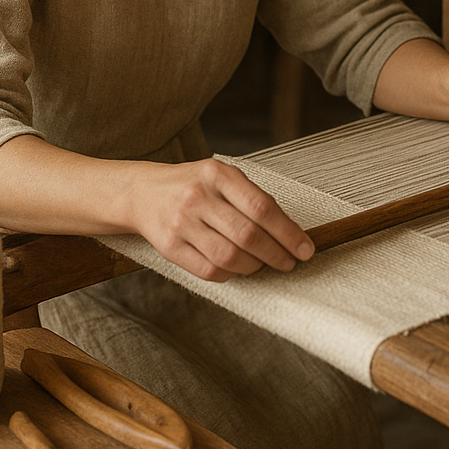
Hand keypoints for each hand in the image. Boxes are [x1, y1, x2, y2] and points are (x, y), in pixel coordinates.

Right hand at [128, 158, 314, 281]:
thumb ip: (251, 198)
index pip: (262, 207)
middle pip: (248, 234)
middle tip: (289, 262)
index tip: (305, 248)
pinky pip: (208, 270)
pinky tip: (237, 269)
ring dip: (254, 267)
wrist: (143, 192)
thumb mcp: (221, 177)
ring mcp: (181, 222)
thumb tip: (289, 230)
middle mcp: (198, 196)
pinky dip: (229, 274)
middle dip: (276, 254)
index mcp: (217, 174)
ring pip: (229, 256)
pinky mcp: (169, 247)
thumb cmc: (193, 185)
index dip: (288, 232)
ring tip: (263, 265)